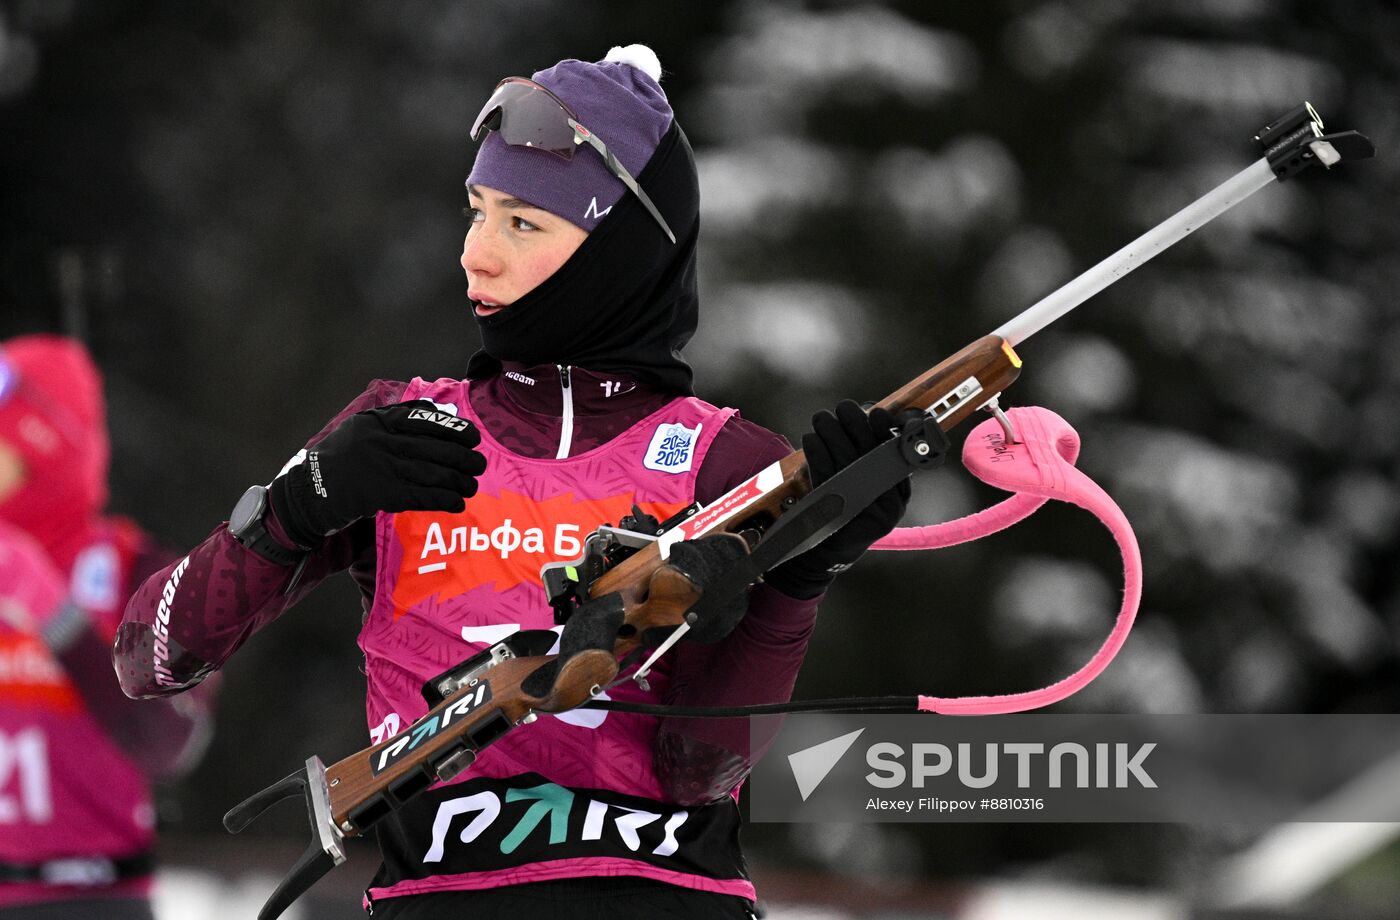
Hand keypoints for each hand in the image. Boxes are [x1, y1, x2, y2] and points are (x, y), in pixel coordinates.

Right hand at [269, 402, 486, 546]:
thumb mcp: (362, 428)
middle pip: (432, 447)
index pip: (423, 420)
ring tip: (472, 486)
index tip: (472, 436)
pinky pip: (419, 496)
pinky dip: (442, 500)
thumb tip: (437, 409)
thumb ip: (396, 418)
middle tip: (479, 464)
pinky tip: (457, 503)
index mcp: (377, 422)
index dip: (452, 428)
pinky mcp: (379, 494)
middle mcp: (380, 441)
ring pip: (429, 473)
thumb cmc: (342, 459)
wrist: (308, 492)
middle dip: (462, 457)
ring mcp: (380, 468)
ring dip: (457, 481)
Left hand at [764, 399, 944, 598]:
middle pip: (871, 449)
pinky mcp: (836, 513)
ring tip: (821, 418)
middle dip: (855, 421)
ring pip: (845, 456)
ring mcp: (864, 510)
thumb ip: (873, 455)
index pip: (900, 452)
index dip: (886, 427)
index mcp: (900, 491)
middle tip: (841, 408)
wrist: (826, 554)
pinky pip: (825, 472)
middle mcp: (889, 502)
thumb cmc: (847, 509)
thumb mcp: (868, 486)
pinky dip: (816, 450)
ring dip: (831, 429)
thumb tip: (868, 412)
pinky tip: (811, 439)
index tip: (872, 411)